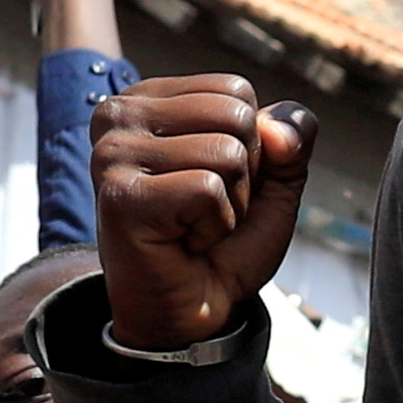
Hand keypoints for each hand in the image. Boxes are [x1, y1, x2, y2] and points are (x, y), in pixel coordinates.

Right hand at [89, 75, 308, 352]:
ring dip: (230, 204)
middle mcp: (118, 114)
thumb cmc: (222, 243)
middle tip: (205, 210)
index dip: (251, 147)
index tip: (214, 183)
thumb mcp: (271, 184)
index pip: (235, 89)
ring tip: (193, 226)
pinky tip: (183, 242)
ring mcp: (112, 153)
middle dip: (244, 175)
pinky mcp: (119, 194)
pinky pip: (208, 189)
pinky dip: (214, 226)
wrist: (192, 312)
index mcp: (148, 99)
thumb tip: (283, 126)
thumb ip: (290, 141)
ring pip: (226, 153)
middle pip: (235, 115)